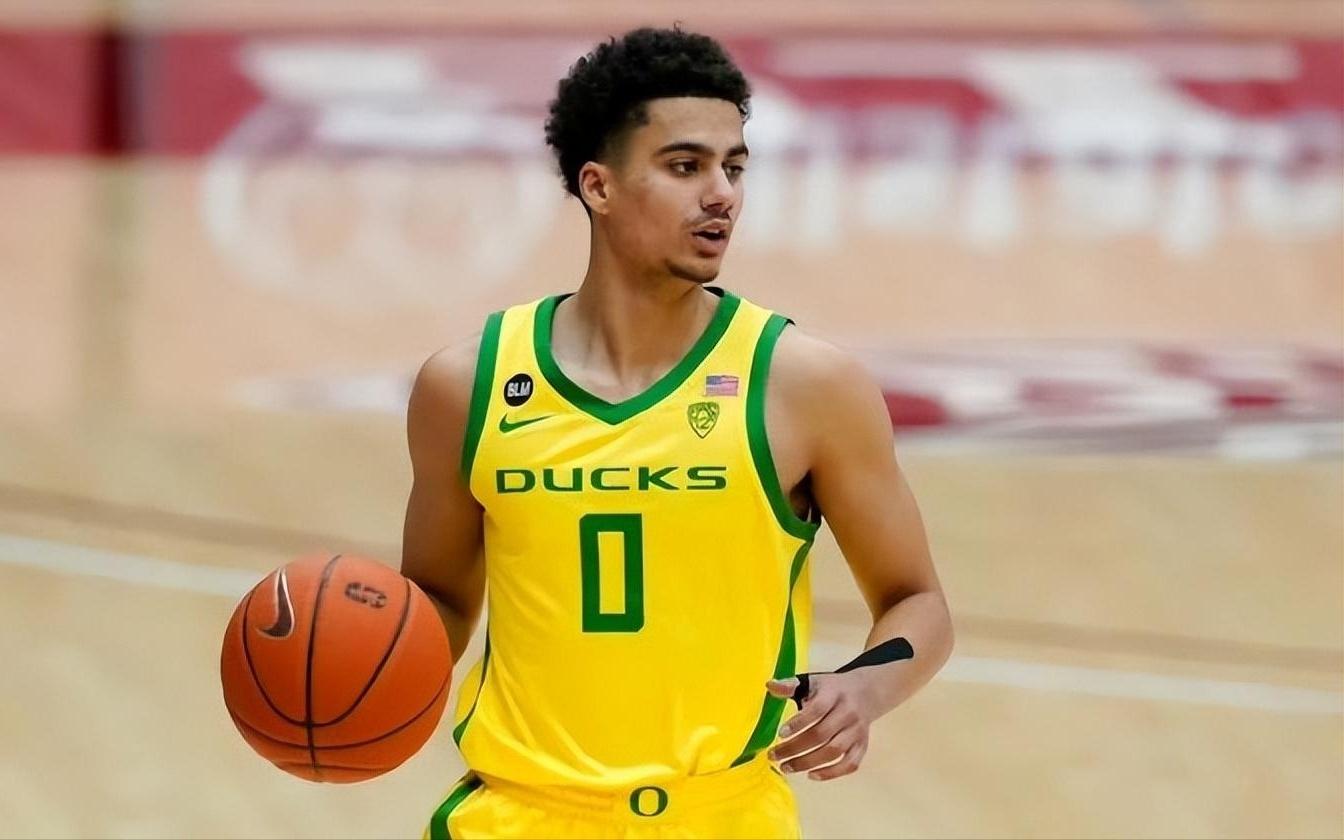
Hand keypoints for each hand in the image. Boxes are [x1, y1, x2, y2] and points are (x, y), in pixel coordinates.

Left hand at [764, 670, 878, 780]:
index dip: (798, 723)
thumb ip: (790, 685)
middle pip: (822, 734)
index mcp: (834, 693)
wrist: (866, 693)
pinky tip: (811, 775)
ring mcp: (857, 731)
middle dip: (795, 748)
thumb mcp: (812, 681)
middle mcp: (848, 713)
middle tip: (774, 756)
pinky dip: (831, 773)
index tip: (780, 734)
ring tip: (786, 767)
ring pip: (834, 751)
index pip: (817, 709)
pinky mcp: (862, 745)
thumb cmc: (832, 690)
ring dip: (808, 763)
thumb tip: (770, 686)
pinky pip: (850, 764)